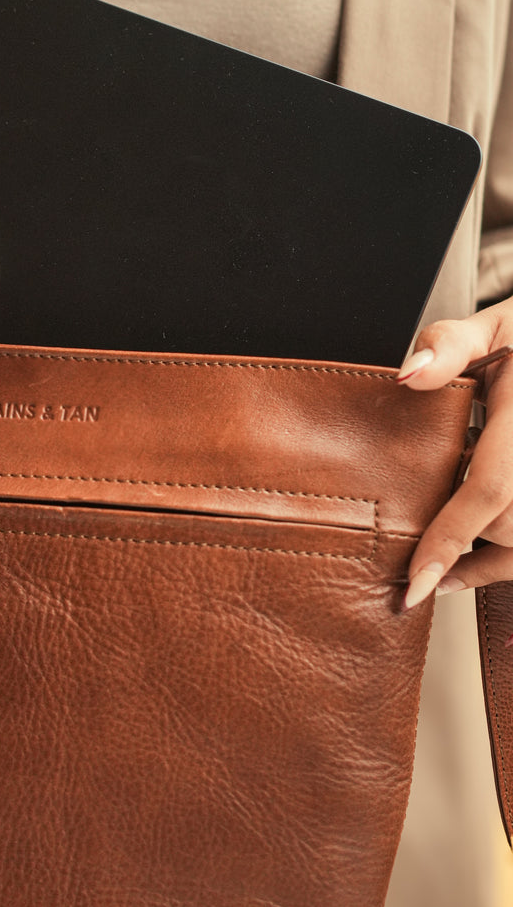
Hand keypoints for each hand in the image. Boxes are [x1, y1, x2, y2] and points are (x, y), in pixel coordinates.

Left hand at [399, 297, 512, 605]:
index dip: (451, 538)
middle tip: (404, 548)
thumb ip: (449, 345)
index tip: (415, 581)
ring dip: (476, 559)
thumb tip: (408, 376)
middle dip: (456, 536)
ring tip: (429, 568)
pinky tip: (456, 573)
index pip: (492, 488)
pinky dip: (493, 565)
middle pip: (505, 524)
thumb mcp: (495, 326)